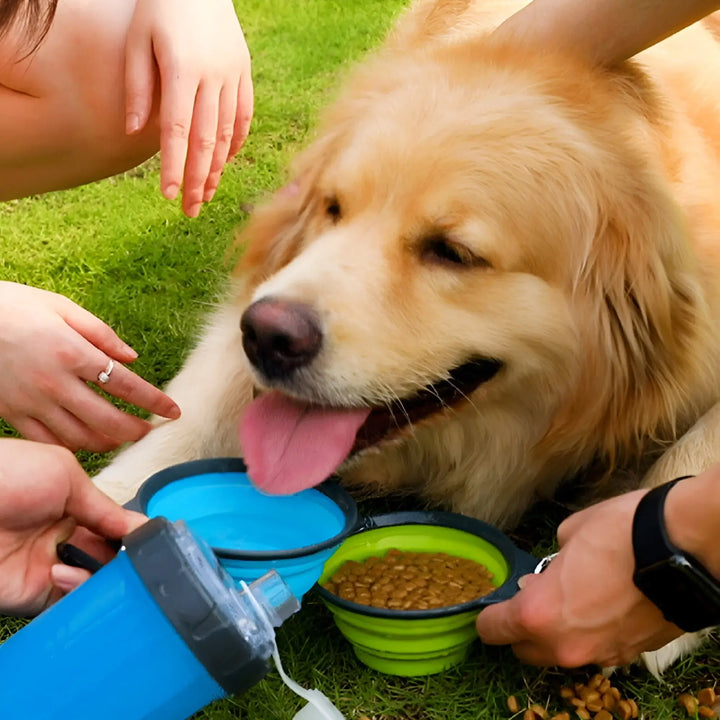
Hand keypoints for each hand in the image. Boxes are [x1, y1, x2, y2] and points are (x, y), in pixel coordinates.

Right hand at [0, 282, 179, 452]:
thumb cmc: (12, 305)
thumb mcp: (60, 306)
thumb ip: (101, 333)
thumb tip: (133, 357)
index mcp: (72, 352)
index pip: (126, 385)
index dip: (155, 401)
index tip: (174, 411)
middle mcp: (54, 383)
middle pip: (108, 421)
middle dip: (136, 430)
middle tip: (150, 430)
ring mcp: (31, 403)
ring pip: (80, 438)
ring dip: (108, 443)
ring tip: (122, 438)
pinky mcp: (11, 414)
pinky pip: (48, 442)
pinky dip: (72, 448)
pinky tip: (85, 443)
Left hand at [0, 439, 145, 615]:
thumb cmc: (5, 475)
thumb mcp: (65, 475)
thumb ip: (106, 507)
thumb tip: (143, 527)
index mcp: (71, 506)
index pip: (113, 525)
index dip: (133, 532)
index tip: (155, 537)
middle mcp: (62, 538)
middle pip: (109, 556)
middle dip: (124, 557)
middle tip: (135, 555)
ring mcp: (48, 567)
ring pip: (94, 581)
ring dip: (103, 576)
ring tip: (96, 563)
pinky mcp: (32, 595)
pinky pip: (68, 601)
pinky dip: (77, 592)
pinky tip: (64, 573)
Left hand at [124, 0, 253, 216]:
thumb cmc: (158, 9)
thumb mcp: (138, 40)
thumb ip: (138, 87)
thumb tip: (137, 133)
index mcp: (182, 69)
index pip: (178, 131)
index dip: (175, 166)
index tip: (169, 196)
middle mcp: (212, 76)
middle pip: (206, 140)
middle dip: (199, 179)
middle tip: (192, 210)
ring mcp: (233, 75)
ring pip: (228, 132)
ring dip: (218, 167)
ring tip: (208, 194)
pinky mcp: (244, 72)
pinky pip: (244, 115)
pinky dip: (235, 141)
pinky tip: (226, 162)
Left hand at [475, 490, 683, 666]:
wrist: (683, 551)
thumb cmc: (618, 533)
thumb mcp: (568, 534)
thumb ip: (549, 563)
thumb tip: (552, 573)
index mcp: (537, 613)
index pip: (493, 630)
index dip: (489, 615)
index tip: (495, 603)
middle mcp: (564, 645)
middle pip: (525, 650)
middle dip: (522, 629)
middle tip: (534, 598)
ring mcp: (599, 655)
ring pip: (562, 654)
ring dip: (558, 634)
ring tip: (574, 599)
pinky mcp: (630, 655)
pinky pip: (596, 651)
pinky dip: (591, 634)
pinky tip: (604, 605)